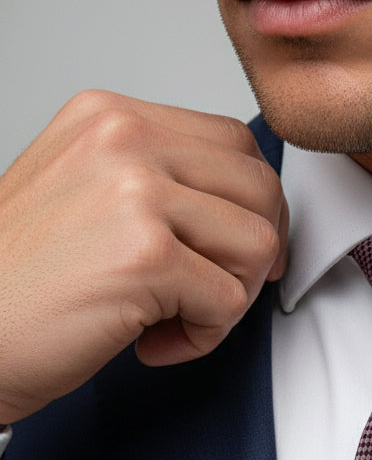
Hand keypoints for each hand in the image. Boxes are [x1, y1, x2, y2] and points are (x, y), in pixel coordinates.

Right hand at [0, 90, 287, 421]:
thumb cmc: (21, 285)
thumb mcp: (84, 194)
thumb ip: (156, 180)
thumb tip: (242, 202)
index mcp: (109, 116)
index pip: (236, 142)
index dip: (253, 208)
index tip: (235, 254)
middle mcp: (123, 139)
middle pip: (260, 188)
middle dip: (251, 257)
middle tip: (210, 296)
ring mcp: (137, 193)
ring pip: (258, 244)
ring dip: (229, 299)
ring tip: (173, 318)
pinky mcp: (147, 257)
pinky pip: (229, 302)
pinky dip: (202, 338)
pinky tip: (150, 342)